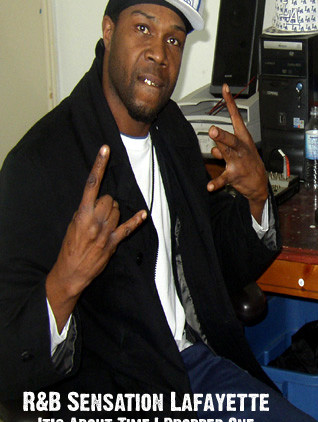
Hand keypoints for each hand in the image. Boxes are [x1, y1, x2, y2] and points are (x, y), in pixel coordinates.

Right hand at [46, 145, 146, 330]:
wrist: (70, 271)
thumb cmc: (70, 246)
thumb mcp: (72, 225)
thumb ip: (84, 212)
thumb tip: (94, 201)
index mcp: (81, 213)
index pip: (92, 184)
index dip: (99, 165)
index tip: (106, 149)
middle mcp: (94, 220)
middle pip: (110, 199)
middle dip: (107, 203)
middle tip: (100, 214)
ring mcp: (105, 231)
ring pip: (118, 209)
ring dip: (115, 212)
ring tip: (104, 224)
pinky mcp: (113, 242)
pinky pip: (128, 227)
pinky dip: (136, 220)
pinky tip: (143, 214)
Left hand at [207, 84, 267, 221]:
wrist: (259, 184)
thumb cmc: (249, 163)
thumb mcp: (239, 149)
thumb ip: (223, 145)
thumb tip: (213, 147)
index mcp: (243, 138)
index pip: (235, 116)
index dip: (230, 102)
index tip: (224, 89)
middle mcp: (241, 148)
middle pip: (231, 138)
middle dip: (223, 134)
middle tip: (214, 130)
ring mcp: (238, 161)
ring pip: (227, 154)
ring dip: (220, 152)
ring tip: (215, 152)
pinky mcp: (234, 175)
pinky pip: (224, 178)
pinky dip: (217, 182)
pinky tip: (210, 186)